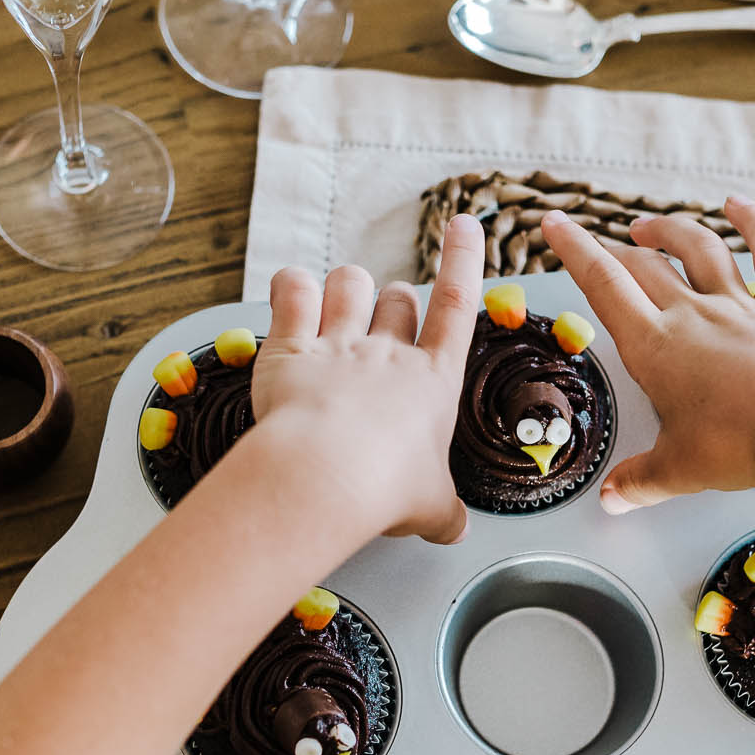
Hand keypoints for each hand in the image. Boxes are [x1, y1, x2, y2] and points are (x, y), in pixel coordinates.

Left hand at [249, 214, 485, 542]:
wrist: (325, 476)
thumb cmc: (384, 489)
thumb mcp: (431, 507)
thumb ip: (444, 513)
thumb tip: (456, 530)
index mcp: (433, 381)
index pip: (458, 305)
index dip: (463, 260)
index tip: (465, 225)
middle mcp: (388, 352)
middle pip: (398, 297)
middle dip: (394, 300)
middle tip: (384, 321)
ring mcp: (338, 344)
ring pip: (348, 283)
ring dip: (346, 287)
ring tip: (337, 303)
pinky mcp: (289, 348)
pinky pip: (292, 290)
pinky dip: (291, 285)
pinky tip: (290, 293)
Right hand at [542, 197, 754, 510]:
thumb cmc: (742, 444)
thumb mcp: (680, 469)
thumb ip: (641, 481)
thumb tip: (612, 500)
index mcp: (655, 347)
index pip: (603, 285)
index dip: (573, 250)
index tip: (554, 224)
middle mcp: (692, 313)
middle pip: (644, 265)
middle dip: (614, 248)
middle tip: (597, 245)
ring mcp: (739, 302)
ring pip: (698, 247)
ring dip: (669, 230)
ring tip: (649, 226)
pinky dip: (754, 222)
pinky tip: (737, 205)